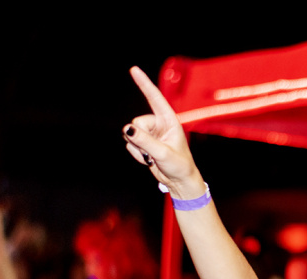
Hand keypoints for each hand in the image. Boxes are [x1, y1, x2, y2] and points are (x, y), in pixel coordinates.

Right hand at [122, 67, 204, 198]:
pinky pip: (129, 144)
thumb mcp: (163, 153)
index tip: (134, 69)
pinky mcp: (143, 143)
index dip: (144, 83)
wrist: (179, 181)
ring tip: (153, 156)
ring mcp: (150, 133)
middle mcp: (159, 124)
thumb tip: (127, 129)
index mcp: (170, 121)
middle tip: (152, 151)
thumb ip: (145, 141)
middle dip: (139, 137)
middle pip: (136, 122)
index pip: (155, 98)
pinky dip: (136, 153)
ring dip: (138, 147)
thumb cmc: (179, 165)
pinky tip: (148, 160)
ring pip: (130, 133)